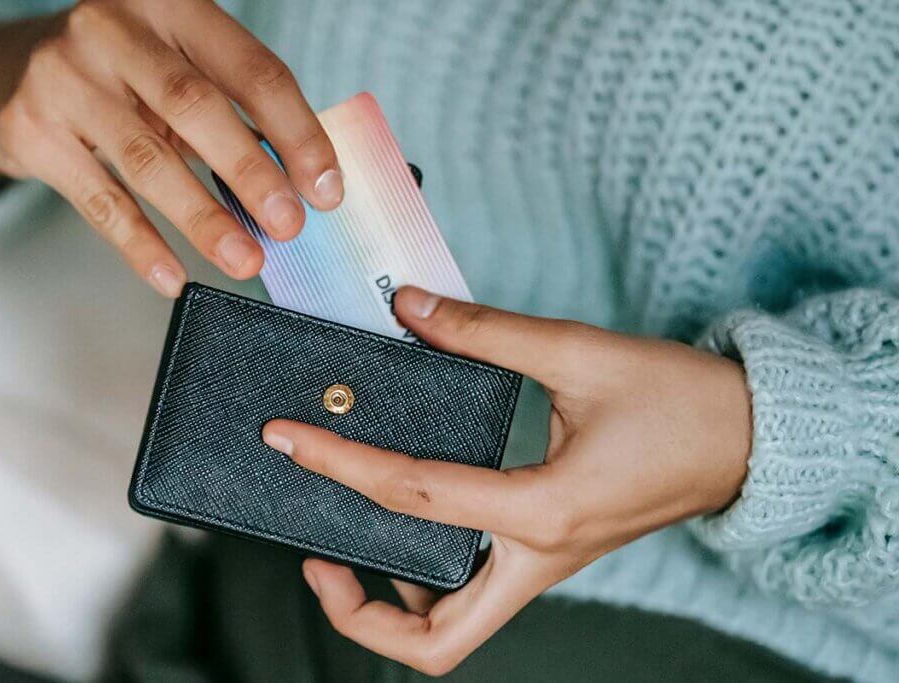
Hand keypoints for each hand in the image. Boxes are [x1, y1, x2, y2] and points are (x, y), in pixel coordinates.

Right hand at [0, 1, 343, 293]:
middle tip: (289, 226)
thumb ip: (233, 111)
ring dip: (203, 218)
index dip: (296, 132)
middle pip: (196, 107)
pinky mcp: (30, 129)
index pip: (252, 70)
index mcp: (172, 5)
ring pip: (147, 159)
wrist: (10, 72)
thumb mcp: (178, 69)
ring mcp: (64, 76)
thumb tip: (301, 187)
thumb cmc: (122, 75)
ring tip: (244, 259)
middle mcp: (113, 28)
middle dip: (251, 173)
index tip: (326, 188)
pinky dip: (140, 244)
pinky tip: (173, 276)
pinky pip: (99, 200)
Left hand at [261, 287, 751, 675]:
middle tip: (315, 557)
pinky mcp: (552, 551)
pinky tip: (413, 523)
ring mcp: (547, 564)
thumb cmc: (682, 400)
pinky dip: (431, 577)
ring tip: (349, 548)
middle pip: (434, 639)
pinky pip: (479, 592)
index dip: (339, 463)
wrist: (751, 438)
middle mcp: (540, 555)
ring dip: (394, 605)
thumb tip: (407, 308)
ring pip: (456, 627)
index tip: (289, 439)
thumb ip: (485, 332)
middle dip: (360, 613)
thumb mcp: (581, 353)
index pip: (414, 495)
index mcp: (544, 509)